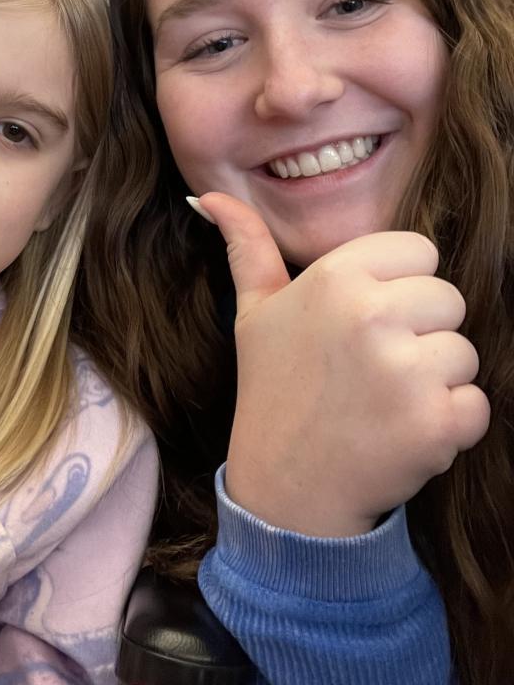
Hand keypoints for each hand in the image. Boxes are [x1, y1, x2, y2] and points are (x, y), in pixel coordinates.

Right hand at [201, 192, 491, 537]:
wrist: (284, 489)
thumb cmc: (273, 390)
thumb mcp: (253, 311)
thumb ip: (247, 246)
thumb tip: (208, 196)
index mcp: (333, 277)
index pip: (419, 251)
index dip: (399, 287)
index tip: (366, 323)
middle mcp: (370, 314)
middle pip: (448, 298)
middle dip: (421, 333)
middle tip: (372, 369)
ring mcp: (404, 370)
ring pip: (465, 352)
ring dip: (436, 382)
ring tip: (385, 402)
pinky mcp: (435, 422)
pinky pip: (476, 405)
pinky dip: (451, 426)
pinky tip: (402, 432)